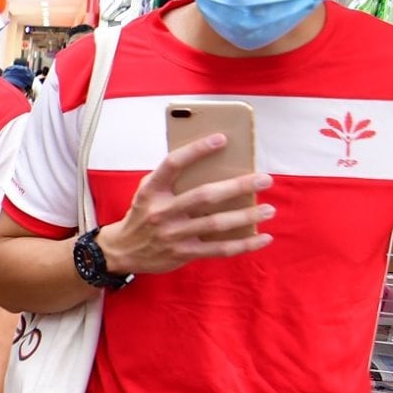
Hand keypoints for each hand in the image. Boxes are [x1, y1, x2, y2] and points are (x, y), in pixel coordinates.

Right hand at [99, 135, 274, 275]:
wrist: (123, 251)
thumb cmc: (143, 213)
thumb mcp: (147, 190)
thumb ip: (171, 178)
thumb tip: (212, 163)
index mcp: (152, 190)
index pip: (173, 164)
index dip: (197, 150)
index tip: (222, 139)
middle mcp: (162, 212)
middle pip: (204, 196)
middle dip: (237, 187)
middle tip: (264, 179)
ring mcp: (173, 235)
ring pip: (216, 224)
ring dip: (246, 216)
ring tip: (269, 209)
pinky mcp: (183, 253)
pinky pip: (219, 250)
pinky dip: (244, 245)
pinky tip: (263, 238)